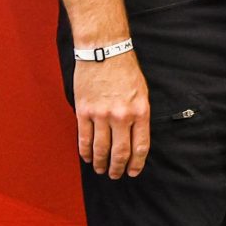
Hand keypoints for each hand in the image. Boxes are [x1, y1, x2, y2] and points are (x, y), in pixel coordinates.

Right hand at [74, 52, 150, 177]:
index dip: (136, 164)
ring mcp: (101, 114)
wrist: (104, 50)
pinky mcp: (84, 111)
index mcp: (140, 111)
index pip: (140, 147)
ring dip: (101, 163)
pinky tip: (88, 157)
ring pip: (100, 148)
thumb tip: (133, 140)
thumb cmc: (125, 70)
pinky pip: (84, 138)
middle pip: (120, 152)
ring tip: (101, 170)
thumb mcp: (142, 93)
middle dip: (118, 168)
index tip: (132, 172)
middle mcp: (121, 115)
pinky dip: (85, 151)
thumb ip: (138, 116)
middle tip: (115, 175)